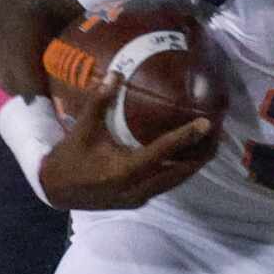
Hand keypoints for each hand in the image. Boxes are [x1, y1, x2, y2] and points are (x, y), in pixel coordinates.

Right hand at [38, 77, 214, 210]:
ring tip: (209, 148)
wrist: (55, 190)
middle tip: (217, 137)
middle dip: (200, 156)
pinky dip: (177, 172)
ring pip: (174, 182)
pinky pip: (164, 186)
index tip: (206, 125)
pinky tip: (186, 159)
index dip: (186, 137)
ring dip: (192, 166)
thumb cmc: (70, 157)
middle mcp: (136, 187)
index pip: (163, 151)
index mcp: (124, 168)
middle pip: (178, 172)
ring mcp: (137, 197)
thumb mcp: (84, 128)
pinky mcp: (136, 200)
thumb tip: (116, 73)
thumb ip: (100, 101)